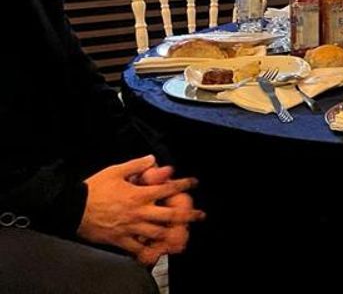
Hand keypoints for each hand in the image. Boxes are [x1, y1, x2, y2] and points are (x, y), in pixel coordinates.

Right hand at [77, 156, 204, 264]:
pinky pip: (137, 248)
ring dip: (173, 233)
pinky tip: (157, 252)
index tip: (194, 183)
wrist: (72, 208)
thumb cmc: (93, 188)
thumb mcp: (115, 171)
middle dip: (188, 215)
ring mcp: (131, 227)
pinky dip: (148, 250)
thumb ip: (136, 165)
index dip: (184, 185)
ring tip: (183, 234)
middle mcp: (139, 212)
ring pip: (158, 233)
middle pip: (170, 215)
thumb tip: (152, 158)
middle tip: (200, 215)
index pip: (168, 188)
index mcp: (139, 194)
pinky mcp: (120, 239)